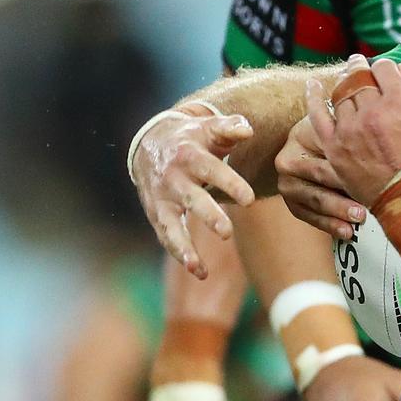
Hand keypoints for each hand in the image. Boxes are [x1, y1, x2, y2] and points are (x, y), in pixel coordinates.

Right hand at [132, 107, 254, 277]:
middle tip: (227, 232)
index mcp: (190, 155)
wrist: (151, 143)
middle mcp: (174, 178)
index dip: (230, 184)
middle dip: (208, 215)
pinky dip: (180, 254)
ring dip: (184, 246)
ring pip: (171, 224)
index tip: (249, 200)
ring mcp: (163, 198)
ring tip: (199, 267)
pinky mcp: (157, 214)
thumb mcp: (210, 129)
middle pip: (192, 198)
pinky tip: (200, 272)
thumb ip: (230, 128)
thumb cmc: (195, 139)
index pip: (212, 170)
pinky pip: (166, 236)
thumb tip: (247, 129)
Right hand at [276, 114, 366, 239]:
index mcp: (302, 135)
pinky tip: (345, 230)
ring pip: (315, 200)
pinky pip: (309, 216)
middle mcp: (289, 160)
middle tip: (366, 202)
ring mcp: (288, 183)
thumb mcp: (344, 128)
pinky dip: (329, 224)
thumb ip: (358, 138)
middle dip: (346, 189)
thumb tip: (384, 152)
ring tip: (358, 218)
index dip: (349, 164)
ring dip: (338, 212)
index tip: (369, 178)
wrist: (316, 146)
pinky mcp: (293, 203)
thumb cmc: (337, 136)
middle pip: (320, 176)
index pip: (328, 149)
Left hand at [311, 58, 400, 205]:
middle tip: (358, 63)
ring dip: (343, 82)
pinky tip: (312, 86)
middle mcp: (372, 111)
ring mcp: (350, 129)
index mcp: (400, 103)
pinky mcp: (335, 147)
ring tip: (345, 77)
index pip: (386, 69)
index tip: (386, 71)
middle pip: (360, 77)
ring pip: (341, 93)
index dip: (387, 68)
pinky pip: (318, 115)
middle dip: (360, 68)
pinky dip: (314, 98)